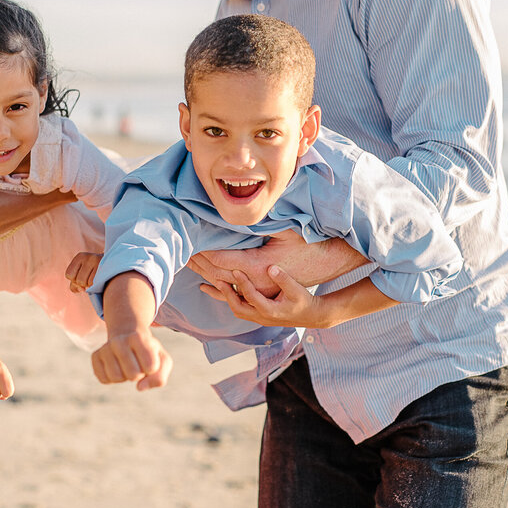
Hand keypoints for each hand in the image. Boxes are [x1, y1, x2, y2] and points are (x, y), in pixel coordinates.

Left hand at [65, 252, 100, 293]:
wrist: (115, 266)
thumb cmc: (96, 272)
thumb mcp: (83, 274)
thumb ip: (75, 283)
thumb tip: (80, 289)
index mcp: (80, 257)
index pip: (69, 274)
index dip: (74, 280)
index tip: (82, 278)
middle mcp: (87, 257)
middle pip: (77, 280)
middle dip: (82, 284)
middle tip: (90, 279)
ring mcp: (97, 262)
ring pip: (85, 283)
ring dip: (89, 286)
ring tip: (95, 280)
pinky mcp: (104, 268)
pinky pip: (93, 284)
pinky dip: (95, 286)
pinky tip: (99, 281)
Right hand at [91, 329, 172, 390]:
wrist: (128, 337)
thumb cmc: (149, 352)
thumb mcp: (162, 361)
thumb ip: (159, 377)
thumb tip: (140, 388)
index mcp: (138, 338)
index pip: (150, 367)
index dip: (152, 369)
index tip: (150, 360)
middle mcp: (119, 340)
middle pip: (133, 375)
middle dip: (138, 375)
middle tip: (137, 364)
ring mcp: (105, 347)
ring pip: (116, 377)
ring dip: (124, 377)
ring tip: (127, 365)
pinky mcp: (95, 356)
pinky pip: (104, 379)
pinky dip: (112, 379)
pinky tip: (116, 367)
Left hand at [189, 231, 366, 297]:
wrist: (325, 270)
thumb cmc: (307, 246)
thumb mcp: (285, 230)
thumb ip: (263, 224)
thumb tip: (243, 211)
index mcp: (257, 266)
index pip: (222, 260)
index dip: (205, 250)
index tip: (193, 238)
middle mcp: (254, 283)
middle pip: (217, 274)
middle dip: (199, 261)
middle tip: (183, 247)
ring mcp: (257, 292)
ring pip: (222, 285)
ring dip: (204, 273)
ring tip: (189, 261)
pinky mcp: (260, 296)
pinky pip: (234, 295)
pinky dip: (217, 290)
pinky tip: (204, 286)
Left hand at [202, 266, 332, 329]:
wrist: (312, 315)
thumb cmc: (305, 301)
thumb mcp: (297, 290)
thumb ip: (284, 279)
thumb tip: (270, 268)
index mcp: (272, 311)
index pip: (252, 298)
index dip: (243, 284)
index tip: (235, 270)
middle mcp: (263, 317)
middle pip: (238, 308)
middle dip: (226, 294)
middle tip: (216, 279)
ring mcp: (260, 318)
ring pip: (237, 310)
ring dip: (226, 298)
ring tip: (213, 284)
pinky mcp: (259, 315)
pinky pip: (241, 308)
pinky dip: (231, 299)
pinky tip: (224, 288)